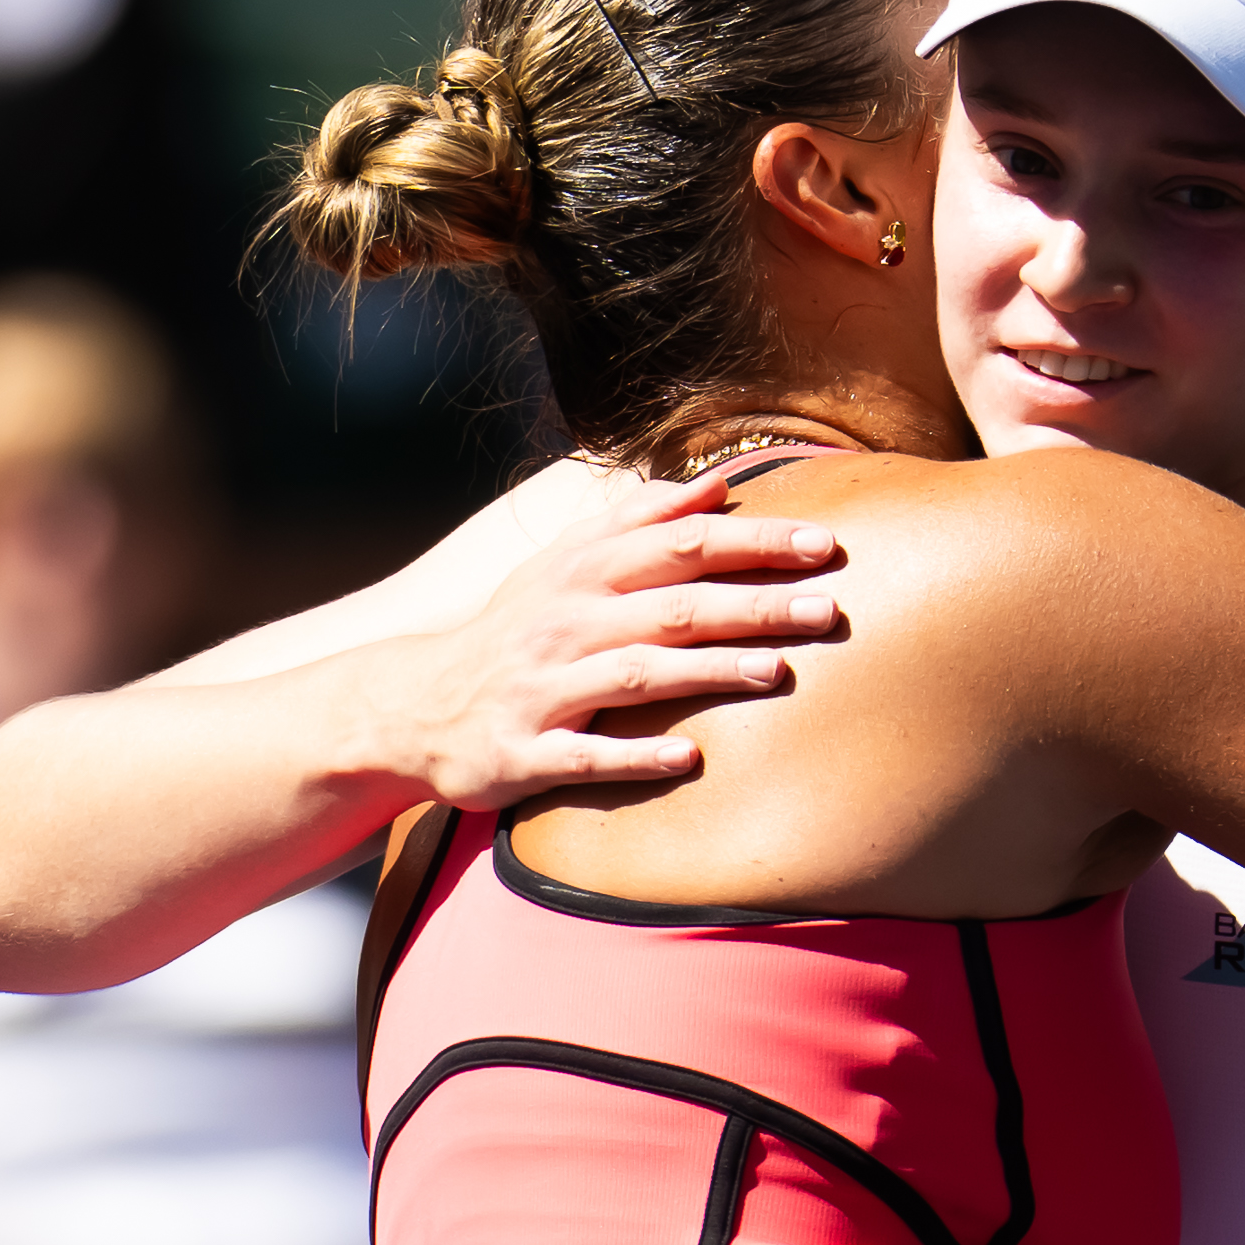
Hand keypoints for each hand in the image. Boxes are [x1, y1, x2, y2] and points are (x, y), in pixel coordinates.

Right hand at [379, 471, 844, 811]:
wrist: (415, 707)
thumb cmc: (516, 631)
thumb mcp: (565, 564)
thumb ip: (639, 521)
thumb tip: (716, 486)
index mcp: (583, 573)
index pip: (681, 544)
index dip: (754, 541)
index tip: (824, 542)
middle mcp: (567, 623)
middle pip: (672, 606)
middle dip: (753, 604)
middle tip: (828, 608)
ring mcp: (545, 689)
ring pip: (636, 673)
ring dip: (708, 671)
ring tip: (777, 672)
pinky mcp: (526, 752)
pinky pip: (586, 754)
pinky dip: (636, 755)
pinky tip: (689, 758)